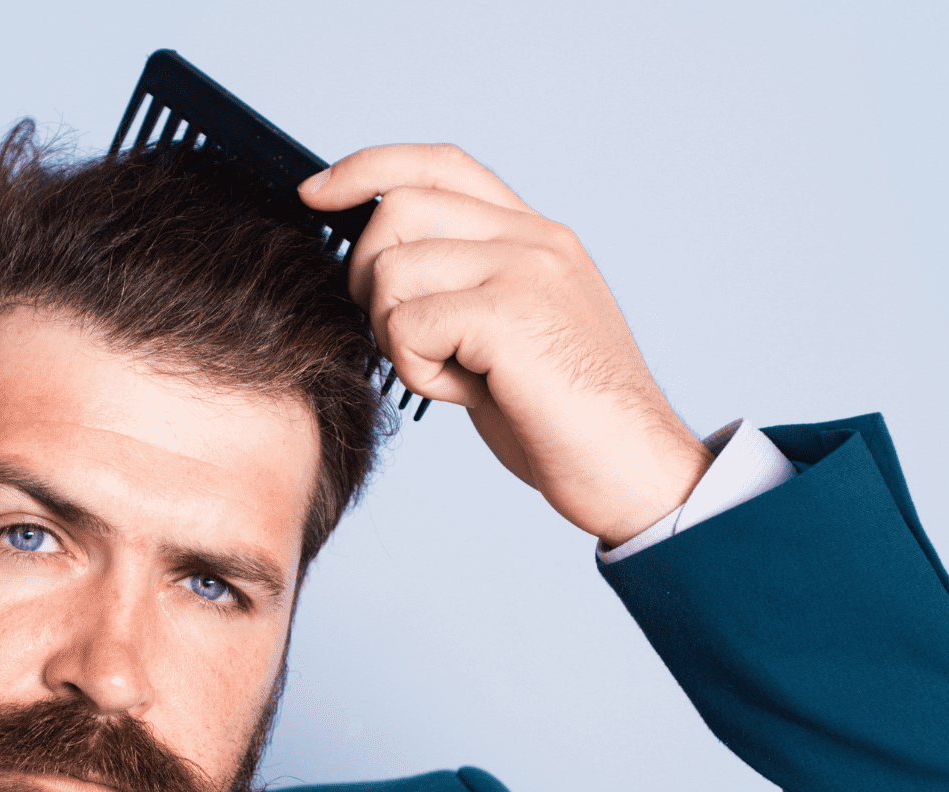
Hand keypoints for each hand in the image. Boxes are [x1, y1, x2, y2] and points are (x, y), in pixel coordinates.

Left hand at [300, 144, 712, 547]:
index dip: (366, 168)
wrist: (635, 471)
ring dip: (395, 336)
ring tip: (453, 374)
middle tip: (405, 341)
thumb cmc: (565, 421)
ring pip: (390, 270)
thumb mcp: (508, 335)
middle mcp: (533, 237)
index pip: (437, 164)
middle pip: (396, 210)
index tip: (313, 193)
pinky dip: (415, 370)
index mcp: (533, 235)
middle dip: (366, 279)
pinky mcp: (509, 312)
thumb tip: (376, 271)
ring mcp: (525, 268)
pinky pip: (406, 324)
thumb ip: (461, 288)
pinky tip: (466, 393)